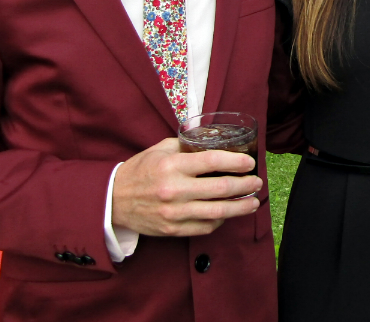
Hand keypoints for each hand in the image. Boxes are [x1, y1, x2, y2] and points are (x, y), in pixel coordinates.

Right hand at [112, 137, 261, 236]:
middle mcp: (174, 190)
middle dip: (245, 185)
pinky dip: (221, 220)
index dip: (236, 162)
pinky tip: (228, 213)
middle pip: (221, 189)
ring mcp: (174, 213)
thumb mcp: (160, 149)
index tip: (249, 162)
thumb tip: (214, 141)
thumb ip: (186, 146)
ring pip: (218, 212)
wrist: (113, 200)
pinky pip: (205, 227)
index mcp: (172, 165)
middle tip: (256, 182)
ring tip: (252, 202)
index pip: (212, 161)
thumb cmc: (140, 171)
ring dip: (240, 207)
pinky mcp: (173, 229)